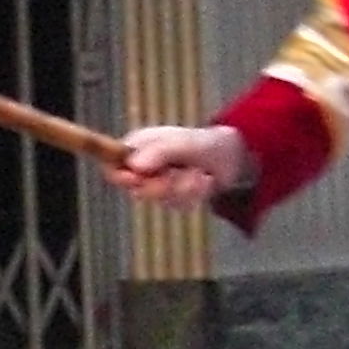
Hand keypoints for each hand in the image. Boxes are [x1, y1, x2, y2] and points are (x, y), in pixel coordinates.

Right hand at [112, 124, 254, 208]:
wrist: (235, 158)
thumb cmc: (207, 144)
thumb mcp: (185, 143)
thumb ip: (160, 151)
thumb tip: (134, 165)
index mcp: (141, 145)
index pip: (113, 164)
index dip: (121, 176)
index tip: (136, 179)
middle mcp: (146, 164)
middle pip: (135, 188)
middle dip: (161, 185)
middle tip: (178, 175)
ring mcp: (159, 181)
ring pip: (159, 199)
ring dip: (184, 189)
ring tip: (199, 174)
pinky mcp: (173, 196)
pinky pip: (176, 205)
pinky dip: (194, 196)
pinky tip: (204, 182)